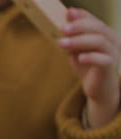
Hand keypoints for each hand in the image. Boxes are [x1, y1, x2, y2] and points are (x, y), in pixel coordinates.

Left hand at [59, 8, 120, 128]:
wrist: (97, 88)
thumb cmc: (87, 67)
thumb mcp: (77, 49)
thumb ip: (73, 37)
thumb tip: (64, 22)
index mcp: (105, 34)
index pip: (95, 20)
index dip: (82, 16)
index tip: (69, 13)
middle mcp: (113, 40)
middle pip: (98, 28)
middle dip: (79, 26)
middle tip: (62, 28)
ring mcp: (114, 53)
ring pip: (100, 41)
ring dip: (79, 41)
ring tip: (62, 43)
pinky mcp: (111, 67)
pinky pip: (103, 59)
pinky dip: (91, 57)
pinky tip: (78, 58)